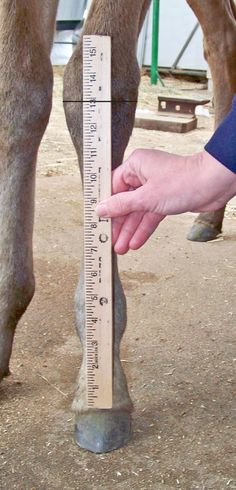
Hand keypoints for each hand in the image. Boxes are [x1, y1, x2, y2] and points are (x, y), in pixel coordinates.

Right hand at [96, 149, 235, 253]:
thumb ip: (121, 205)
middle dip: (119, 224)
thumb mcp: (146, 197)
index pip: (113, 187)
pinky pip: (150, 216)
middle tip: (111, 242)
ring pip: (137, 212)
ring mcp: (155, 188)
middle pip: (125, 203)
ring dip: (130, 231)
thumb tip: (101, 209)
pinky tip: (136, 243)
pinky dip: (144, 229)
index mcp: (135, 166)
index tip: (98, 222)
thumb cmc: (183, 181)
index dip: (106, 206)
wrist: (214, 184)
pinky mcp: (165, 200)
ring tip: (121, 248)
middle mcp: (143, 175)